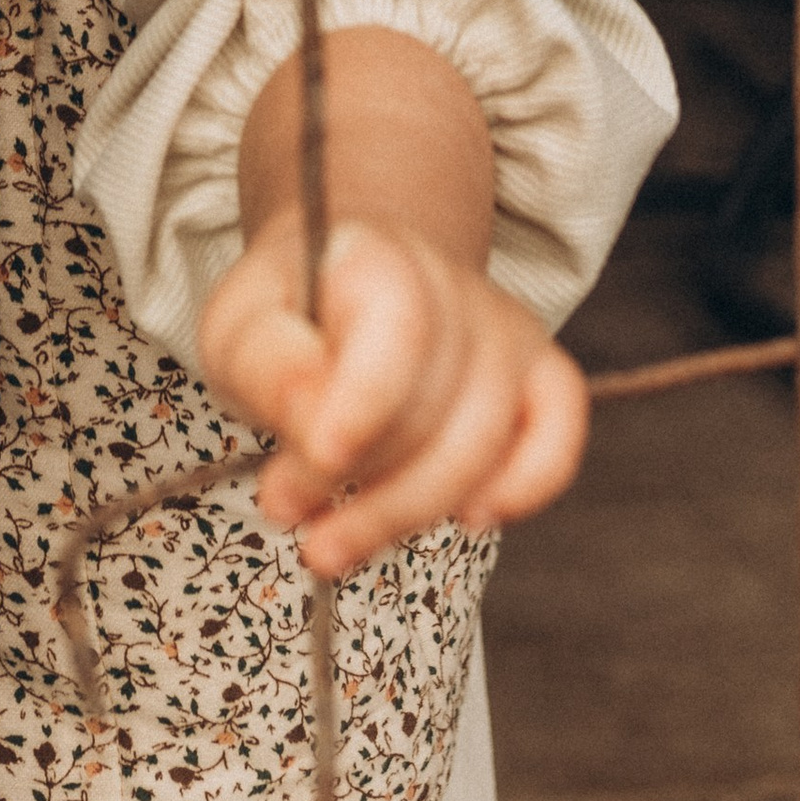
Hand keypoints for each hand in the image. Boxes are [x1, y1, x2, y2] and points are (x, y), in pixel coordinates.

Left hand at [199, 205, 590, 578]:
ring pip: (484, 439)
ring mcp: (505, 330)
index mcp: (374, 257)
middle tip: (284, 509)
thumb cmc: (288, 320)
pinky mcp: (539, 376)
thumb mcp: (240, 333)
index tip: (320, 459)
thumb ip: (270, 371)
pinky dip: (524, 486)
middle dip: (358, 480)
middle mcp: (454, 285)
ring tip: (330, 543)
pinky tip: (470, 517)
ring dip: (407, 512)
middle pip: (434, 405)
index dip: (366, 402)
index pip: (399, 325)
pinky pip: (559, 438)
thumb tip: (318, 432)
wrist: (340, 294)